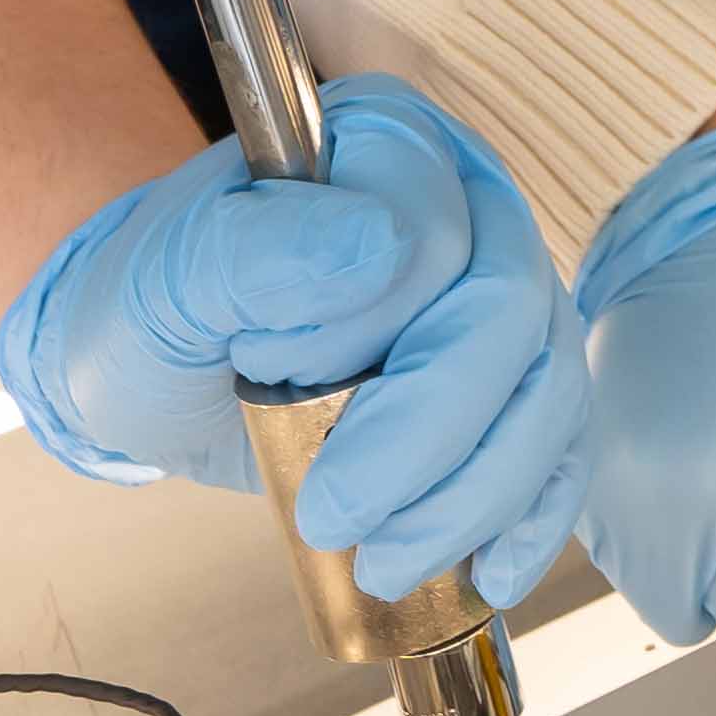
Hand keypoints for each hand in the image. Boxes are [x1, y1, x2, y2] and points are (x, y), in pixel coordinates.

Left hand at [0, 75, 584, 610]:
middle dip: (426, 435)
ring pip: (548, 391)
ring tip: (386, 561)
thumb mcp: (164, 279)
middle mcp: (470, 204)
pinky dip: (530, 519)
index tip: (261, 362)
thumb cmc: (155, 306)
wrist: (159, 365)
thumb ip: (254, 250)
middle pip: (508, 316)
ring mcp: (505, 295)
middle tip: (335, 514)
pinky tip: (487, 572)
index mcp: (387, 143)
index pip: (430, 235)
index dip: (357, 325)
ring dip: (473, 496)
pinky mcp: (517, 383)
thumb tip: (381, 246)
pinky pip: (560, 449)